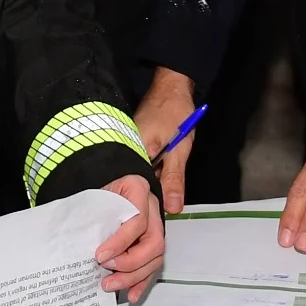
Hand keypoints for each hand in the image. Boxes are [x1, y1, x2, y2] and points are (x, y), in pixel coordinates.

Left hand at [95, 174, 164, 296]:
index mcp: (138, 189)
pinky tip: (131, 293)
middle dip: (130, 263)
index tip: (100, 255)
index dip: (120, 241)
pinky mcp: (152, 245)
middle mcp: (152, 210)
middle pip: (154, 243)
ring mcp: (156, 228)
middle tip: (106, 270)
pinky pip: (153, 267)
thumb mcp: (95, 195)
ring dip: (134, 277)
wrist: (105, 190)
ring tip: (111, 285)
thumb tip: (77, 239)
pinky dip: (142, 282)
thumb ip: (92, 213)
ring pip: (155, 258)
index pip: (137, 220)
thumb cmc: (99, 193)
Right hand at [134, 69, 198, 212]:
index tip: (157, 217)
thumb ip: (174, 178)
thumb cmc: (174, 112)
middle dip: (150, 195)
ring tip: (163, 192)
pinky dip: (150, 172)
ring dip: (151, 183)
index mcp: (133, 153)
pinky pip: (139, 166)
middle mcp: (125, 152)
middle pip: (136, 184)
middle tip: (163, 205)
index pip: (136, 189)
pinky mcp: (132, 146)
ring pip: (139, 175)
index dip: (148, 204)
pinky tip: (159, 174)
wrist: (171, 87)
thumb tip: (172, 208)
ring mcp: (127, 148)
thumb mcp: (179, 149)